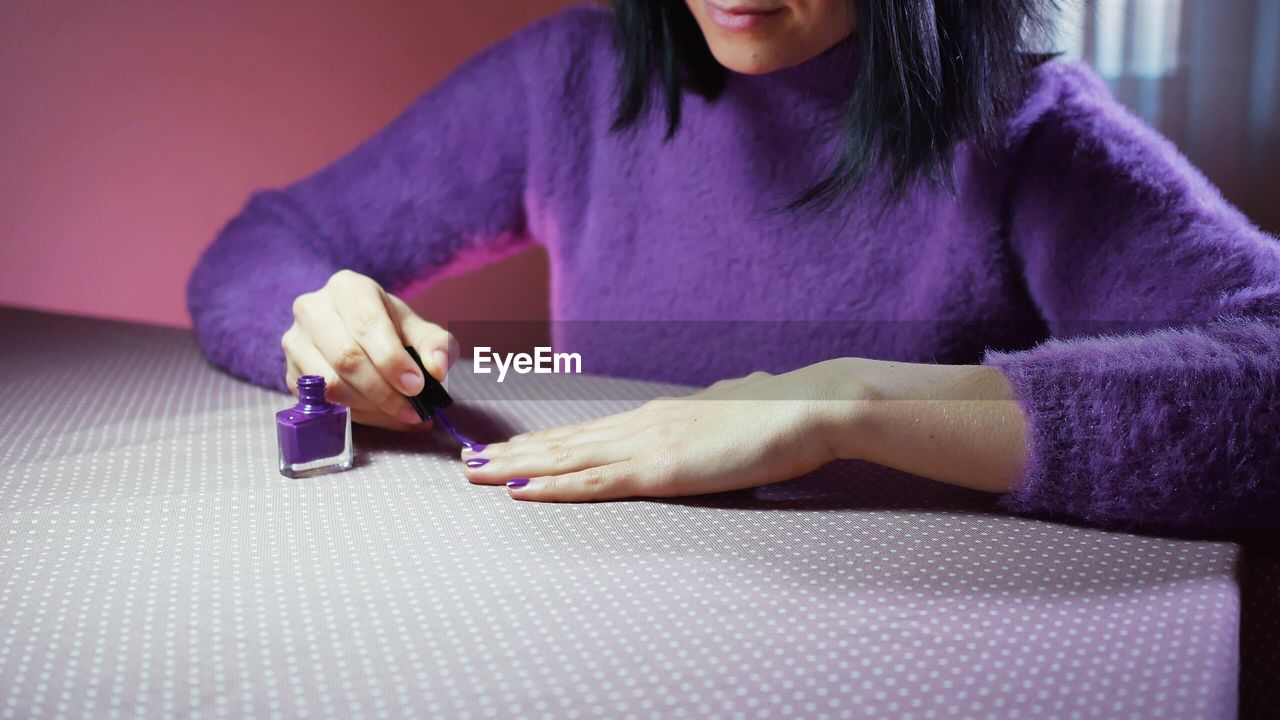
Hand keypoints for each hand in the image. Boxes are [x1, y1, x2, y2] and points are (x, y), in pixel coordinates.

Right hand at [283, 269, 455, 430]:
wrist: (354, 335)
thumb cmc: (390, 330)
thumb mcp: (419, 330)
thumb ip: (437, 345)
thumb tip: (438, 368)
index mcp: (347, 288)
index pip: (367, 325)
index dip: (392, 360)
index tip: (416, 386)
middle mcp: (312, 309)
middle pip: (347, 357)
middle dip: (384, 391)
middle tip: (413, 410)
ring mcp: (294, 342)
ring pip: (331, 384)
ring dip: (371, 407)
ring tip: (402, 414)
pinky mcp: (291, 374)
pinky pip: (322, 403)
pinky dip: (356, 415)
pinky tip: (379, 414)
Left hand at [460, 363, 865, 500]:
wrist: (809, 405)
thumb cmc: (781, 410)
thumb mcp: (735, 407)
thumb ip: (716, 413)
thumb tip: (721, 404)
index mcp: (656, 416)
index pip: (587, 432)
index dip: (544, 441)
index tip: (510, 448)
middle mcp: (640, 425)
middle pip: (564, 443)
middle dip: (514, 454)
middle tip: (470, 462)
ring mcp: (647, 445)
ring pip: (567, 460)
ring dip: (518, 468)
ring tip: (478, 474)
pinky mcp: (661, 470)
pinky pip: (595, 482)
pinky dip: (554, 488)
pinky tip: (523, 491)